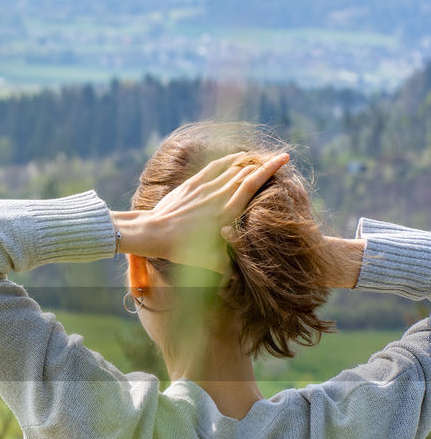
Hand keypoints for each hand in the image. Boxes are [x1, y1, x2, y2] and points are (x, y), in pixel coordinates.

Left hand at [137, 151, 290, 273]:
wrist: (154, 233)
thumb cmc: (182, 250)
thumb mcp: (209, 262)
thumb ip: (227, 268)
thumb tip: (236, 282)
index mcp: (227, 214)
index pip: (253, 185)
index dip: (270, 169)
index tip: (284, 159)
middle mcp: (218, 197)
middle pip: (246, 174)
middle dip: (264, 164)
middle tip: (277, 159)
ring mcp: (204, 188)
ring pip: (232, 168)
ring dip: (248, 162)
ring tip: (262, 159)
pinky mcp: (192, 184)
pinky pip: (215, 167)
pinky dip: (229, 159)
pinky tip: (239, 156)